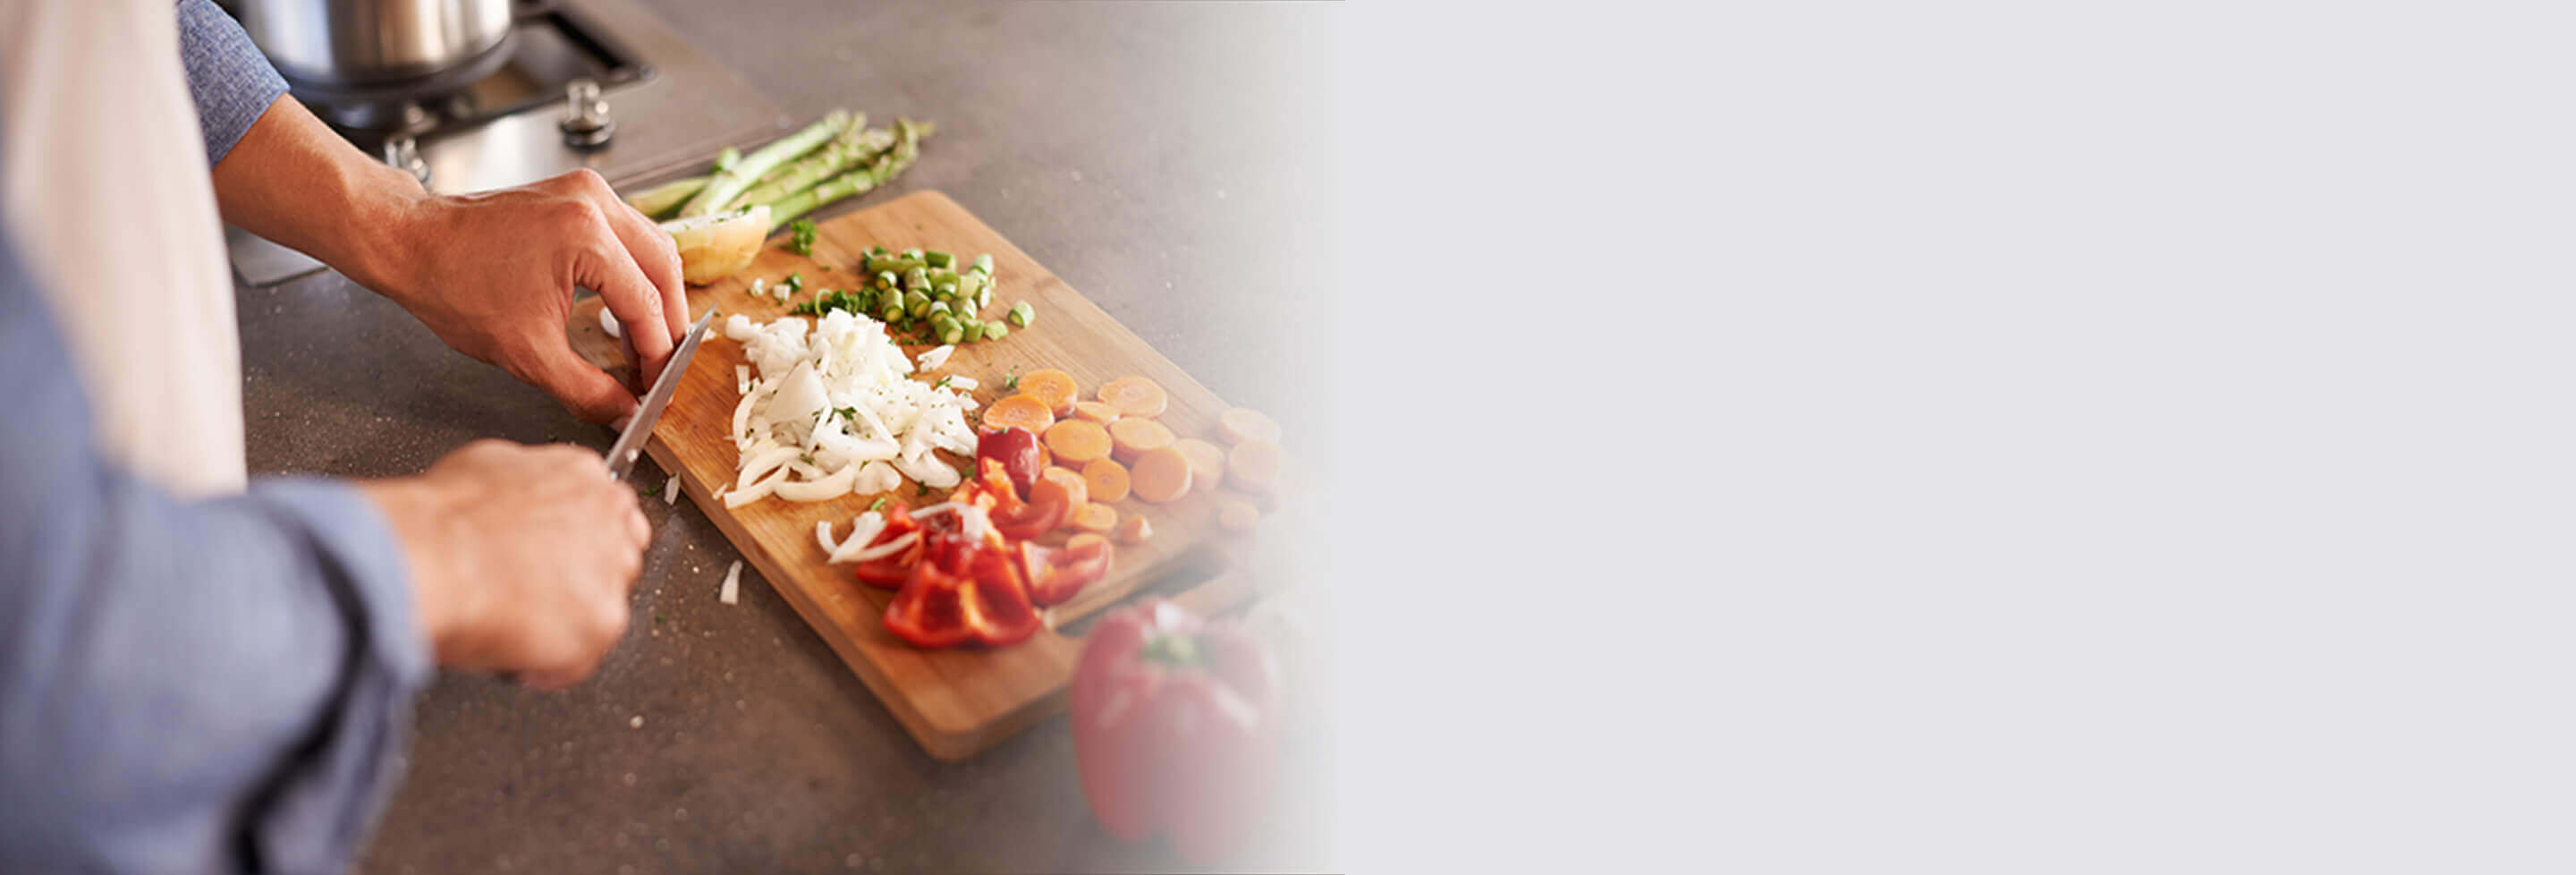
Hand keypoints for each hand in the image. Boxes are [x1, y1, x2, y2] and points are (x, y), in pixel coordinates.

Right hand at [359, 439, 648, 688]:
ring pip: (603, 608)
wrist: (432, 558)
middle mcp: (608, 519)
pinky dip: (551, 667)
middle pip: (617, 557)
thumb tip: (514, 502)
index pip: (606, 511)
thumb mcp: (483, 467)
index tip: (555, 559)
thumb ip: (521, 484)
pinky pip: (582, 657)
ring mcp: (610, 572)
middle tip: (535, 596)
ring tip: (517, 627)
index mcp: (581, 475)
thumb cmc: (441, 521)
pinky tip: (517, 658)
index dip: (577, 542)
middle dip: (581, 580)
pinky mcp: (603, 621)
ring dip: (567, 623)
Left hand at [378, 169, 687, 423]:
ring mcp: (587, 191)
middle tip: (660, 367)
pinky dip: (635, 273)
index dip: (657, 355)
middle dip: (669, 324)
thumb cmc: (453, 286)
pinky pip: (628, 234)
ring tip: (645, 342)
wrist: (411, 244)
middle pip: (664, 268)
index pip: (647, 305)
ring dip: (656, 297)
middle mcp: (595, 203)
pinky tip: (625, 306)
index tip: (655, 387)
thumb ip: (586, 390)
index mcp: (586, 236)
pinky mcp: (578, 193)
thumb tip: (624, 412)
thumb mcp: (526, 353)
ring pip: (653, 247)